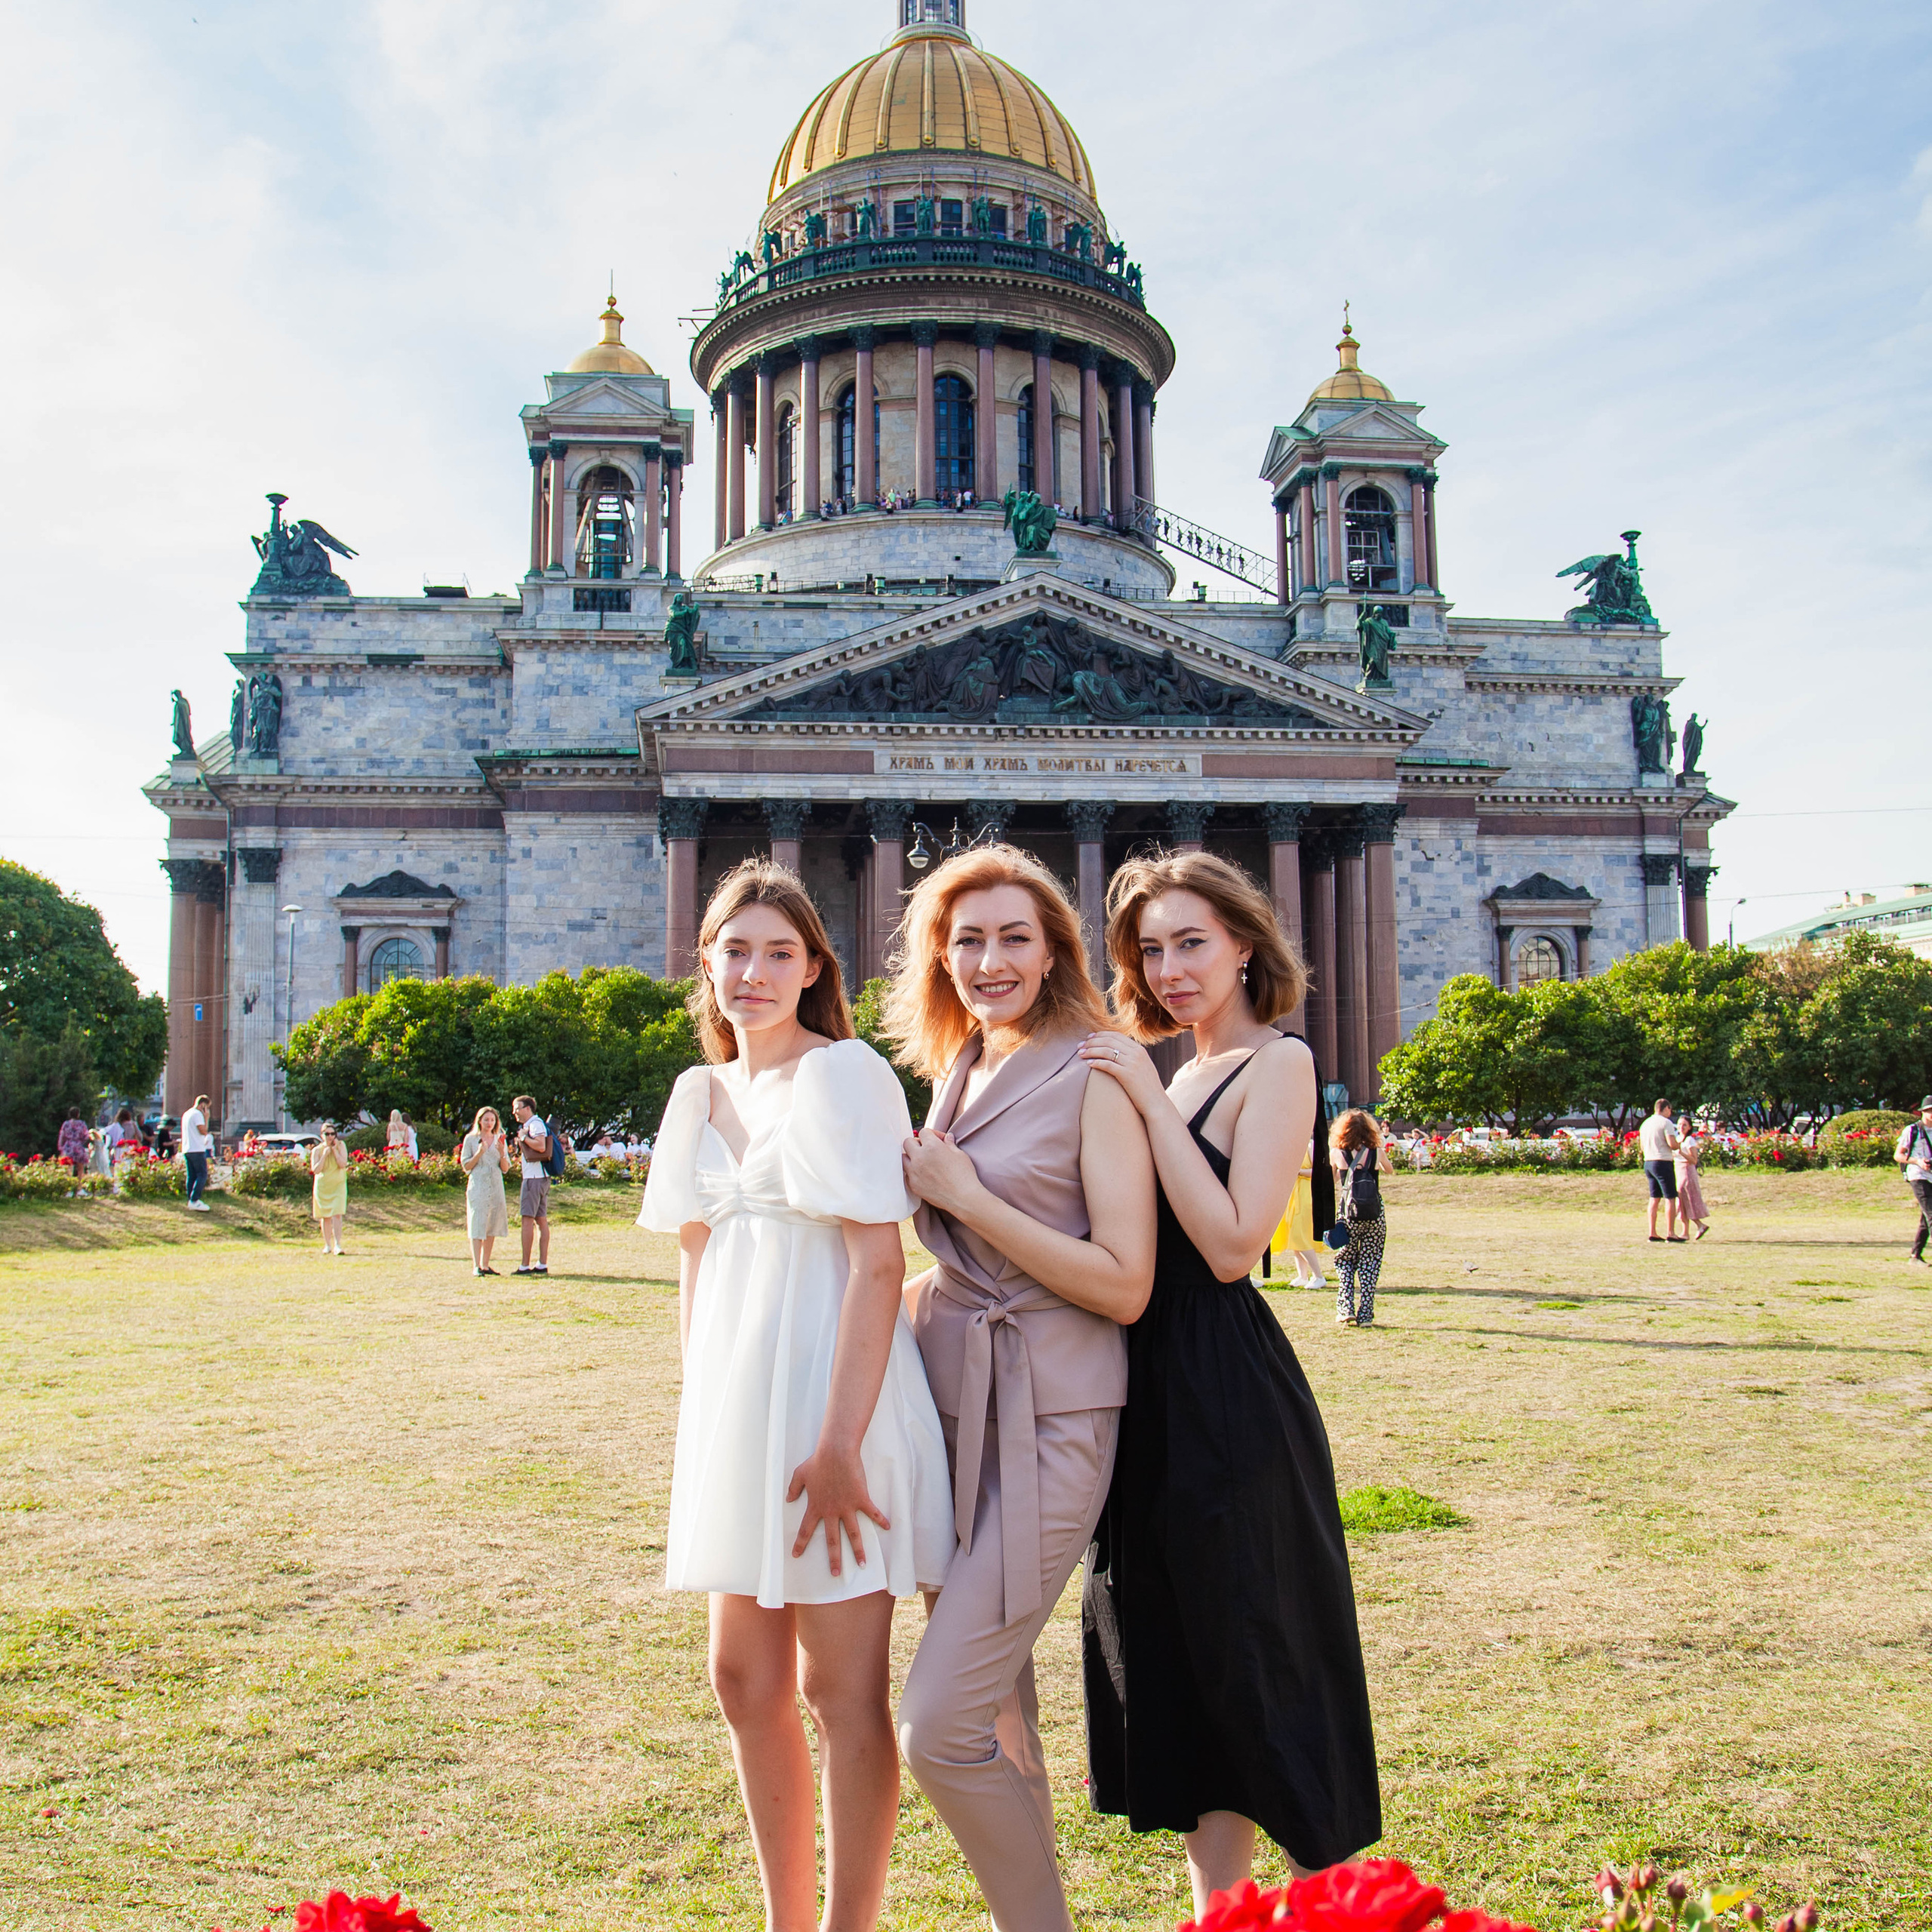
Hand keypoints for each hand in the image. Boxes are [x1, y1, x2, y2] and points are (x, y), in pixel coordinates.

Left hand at [787, 1442, 888, 1575]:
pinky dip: (881, 1520)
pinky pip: (872, 1512)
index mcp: (815, 1506)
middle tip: (835, 1573)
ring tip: (862, 1565)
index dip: (800, 1543)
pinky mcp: (861, 1498)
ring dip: (858, 1550)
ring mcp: (847, 1506)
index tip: (796, 1555)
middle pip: (833, 1540)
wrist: (836, 1452)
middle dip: (834, 1558)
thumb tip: (788, 1499)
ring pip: (853, 1534)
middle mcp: (831, 1511)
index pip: (805, 1530)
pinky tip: (888, 1527)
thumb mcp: (800, 1474)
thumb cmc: (817, 1461)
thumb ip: (793, 1488)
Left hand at [902, 1128, 982, 1216]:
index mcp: (931, 1146)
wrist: (963, 1197)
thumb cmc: (964, 1175)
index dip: (932, 1134)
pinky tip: (923, 1175)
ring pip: (903, 1158)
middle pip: (908, 1142)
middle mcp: (919, 1158)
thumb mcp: (960, 1154)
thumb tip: (947, 1138)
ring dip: (911, 1157)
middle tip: (927, 1149)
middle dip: (917, 1143)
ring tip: (923, 1162)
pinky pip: (907, 1174)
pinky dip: (912, 1172)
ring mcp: (914, 1172)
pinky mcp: (913, 1185)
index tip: (939, 1141)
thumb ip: (950, 1144)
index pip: (923, 1132)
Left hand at [1077, 1030, 1165, 1113]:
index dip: (1100, 1035)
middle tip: (1079, 1046)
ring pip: (1106, 1051)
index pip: (1116, 1035)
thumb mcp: (1143, 1067)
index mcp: (1139, 1050)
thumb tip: (1117, 1053)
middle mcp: (1136, 1053)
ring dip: (1090, 1051)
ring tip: (1080, 1054)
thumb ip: (1132, 1058)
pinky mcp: (1127, 1075)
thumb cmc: (1147, 1088)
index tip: (1088, 1038)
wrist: (1156, 1103)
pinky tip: (1088, 1064)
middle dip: (1091, 1042)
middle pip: (1109, 1041)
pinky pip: (1108, 1064)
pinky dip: (1096, 1062)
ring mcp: (1132, 1063)